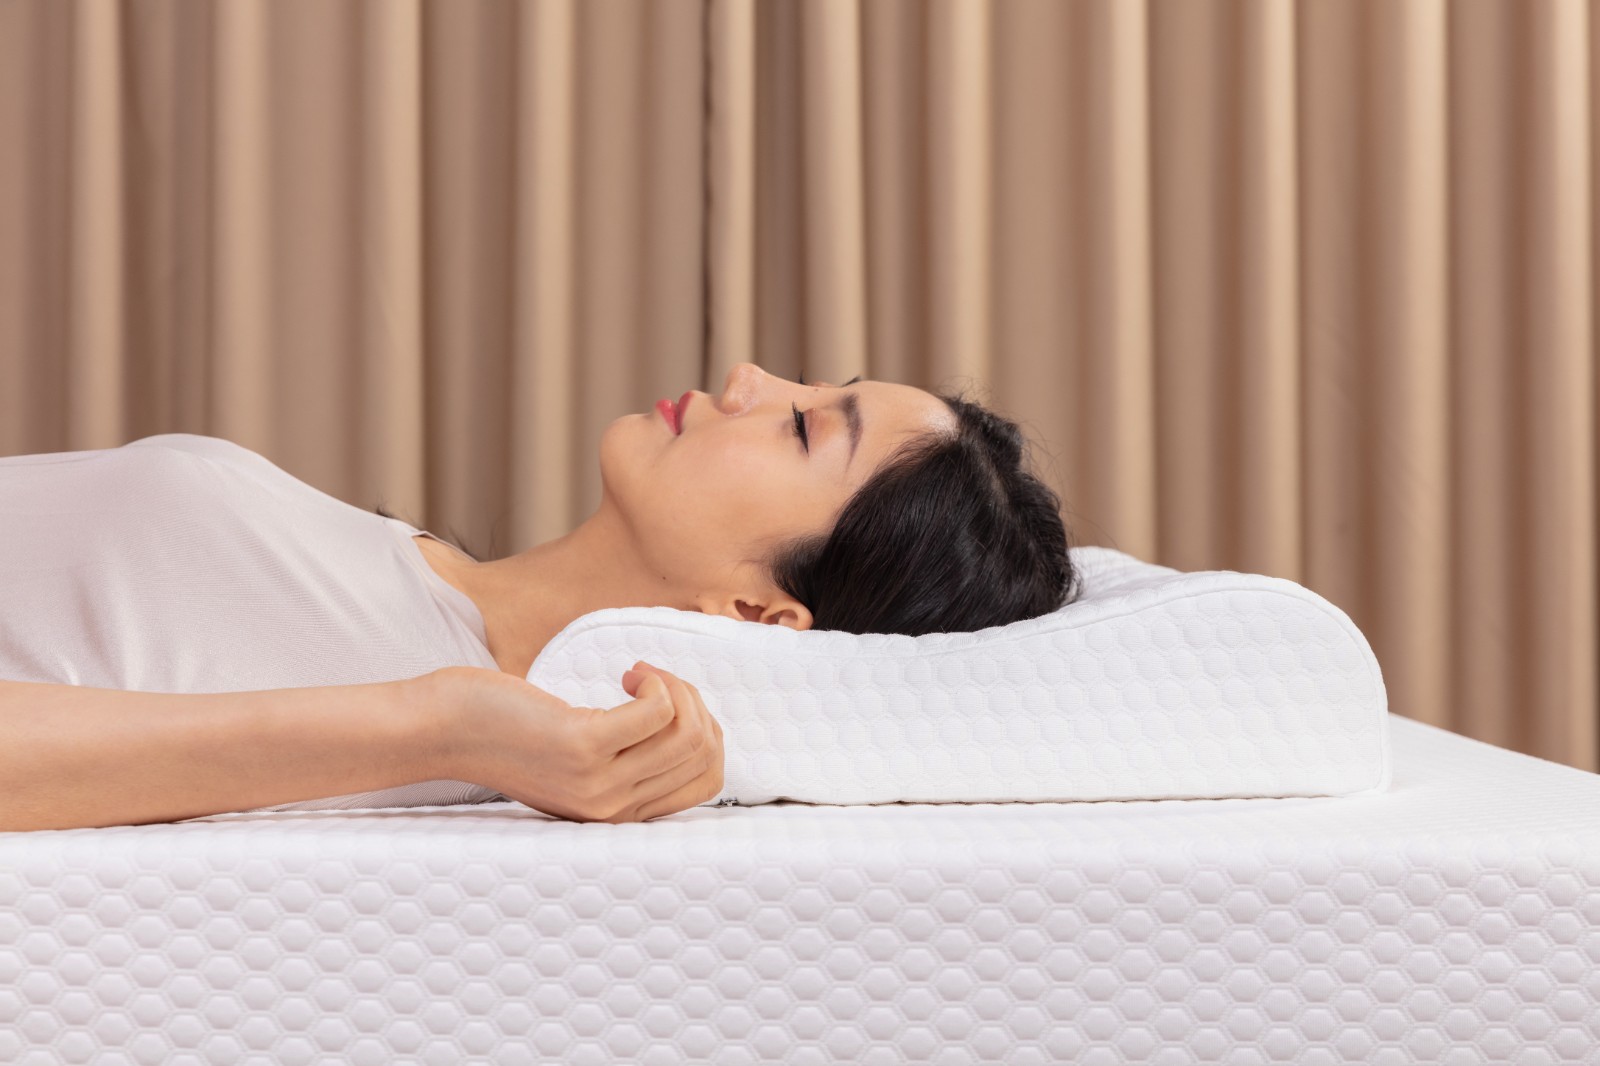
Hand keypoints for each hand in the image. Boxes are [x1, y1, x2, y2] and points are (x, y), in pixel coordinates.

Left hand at [432, 661, 723, 822]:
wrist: (442, 730)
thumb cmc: (507, 730)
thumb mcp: (577, 758)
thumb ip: (624, 757)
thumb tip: (687, 718)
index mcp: (618, 813)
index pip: (708, 784)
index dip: (709, 732)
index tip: (671, 702)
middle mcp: (613, 807)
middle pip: (705, 754)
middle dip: (696, 702)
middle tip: (655, 680)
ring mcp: (599, 781)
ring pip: (689, 733)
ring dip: (678, 687)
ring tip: (640, 674)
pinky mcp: (582, 747)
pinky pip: (657, 711)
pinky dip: (656, 681)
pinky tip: (629, 672)